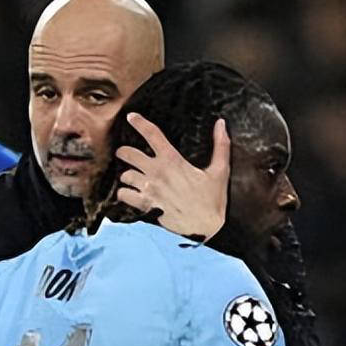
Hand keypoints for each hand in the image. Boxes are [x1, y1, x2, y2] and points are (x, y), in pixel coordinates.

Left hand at [115, 114, 229, 239]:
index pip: (153, 135)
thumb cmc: (213, 200)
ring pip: (125, 175)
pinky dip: (124, 193)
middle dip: (124, 151)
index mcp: (173, 161)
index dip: (140, 123)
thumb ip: (221, 145)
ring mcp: (149, 190)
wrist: (206, 228)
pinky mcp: (146, 205)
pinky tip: (130, 193)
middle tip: (125, 153)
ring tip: (131, 176)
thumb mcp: (220, 170)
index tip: (131, 117)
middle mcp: (157, 173)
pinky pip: (124, 195)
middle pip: (129, 154)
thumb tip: (221, 123)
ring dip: (126, 175)